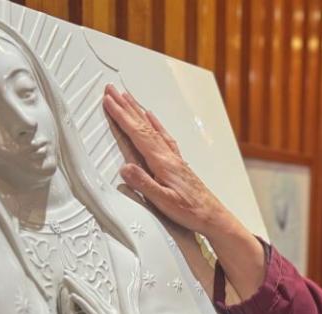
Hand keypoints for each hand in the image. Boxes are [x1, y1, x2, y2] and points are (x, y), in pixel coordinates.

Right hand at [102, 84, 231, 237]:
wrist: (212, 215)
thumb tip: (125, 168)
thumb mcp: (164, 202)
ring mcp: (174, 157)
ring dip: (138, 111)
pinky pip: (163, 135)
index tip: (109, 102)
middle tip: (111, 90)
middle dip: (126, 106)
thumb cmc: (190, 211)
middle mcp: (169, 155)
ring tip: (127, 97)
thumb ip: (144, 184)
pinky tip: (151, 118)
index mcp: (163, 162)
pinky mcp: (178, 162)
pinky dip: (155, 123)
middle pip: (143, 124)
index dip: (122, 116)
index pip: (138, 134)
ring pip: (152, 127)